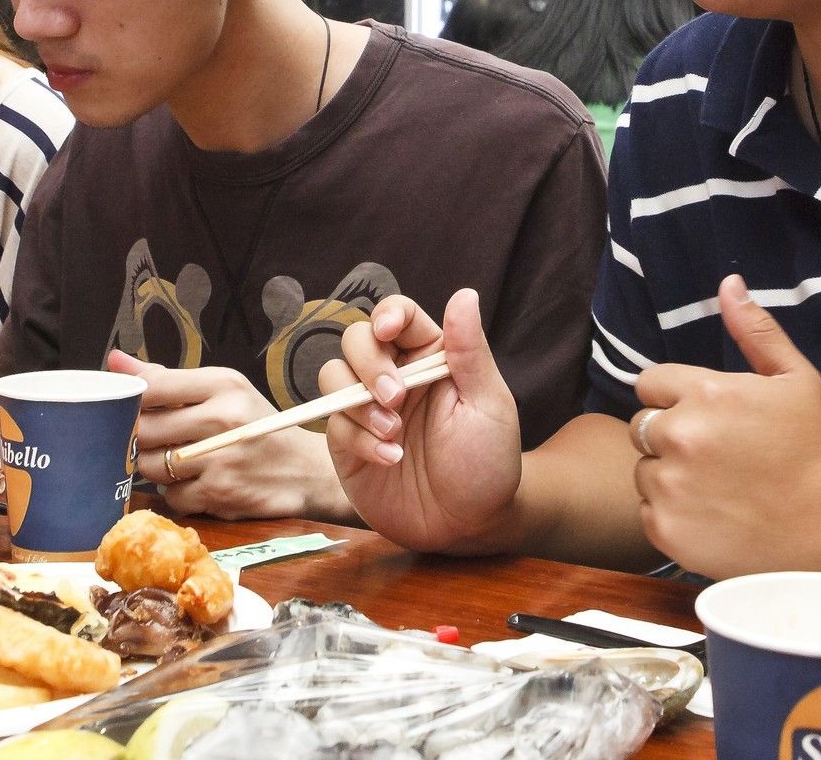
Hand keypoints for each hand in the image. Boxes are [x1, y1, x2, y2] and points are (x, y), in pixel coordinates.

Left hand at [112, 351, 338, 520]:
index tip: (126, 407)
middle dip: (137, 437)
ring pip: (152, 465)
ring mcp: (220, 458)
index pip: (154, 385)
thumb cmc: (257, 427)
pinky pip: (171, 496)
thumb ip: (170, 380)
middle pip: (145, 428)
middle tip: (147, 439)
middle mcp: (222, 418)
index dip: (130, 398)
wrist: (304, 471)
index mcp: (223, 384)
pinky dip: (175, 493)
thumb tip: (115, 361)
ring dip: (154, 466)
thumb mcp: (225, 391)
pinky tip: (193, 482)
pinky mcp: (219, 493)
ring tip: (174, 460)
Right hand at [322, 289, 521, 551]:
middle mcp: (393, 375)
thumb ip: (470, 351)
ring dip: (359, 403)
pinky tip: (390, 458)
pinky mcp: (348, 443)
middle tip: (396, 398)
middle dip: (369, 364)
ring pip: (333, 376)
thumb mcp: (487, 405)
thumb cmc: (487, 462)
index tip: (387, 332)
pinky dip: (359, 439)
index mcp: (430, 356)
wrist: (469, 526)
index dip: (387, 314)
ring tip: (394, 434)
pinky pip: (334, 425)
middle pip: (356, 339)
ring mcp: (366, 409)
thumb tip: (465, 293)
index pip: (399, 315)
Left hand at [631, 275, 820, 576]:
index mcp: (704, 393)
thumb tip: (728, 283)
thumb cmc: (815, 448)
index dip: (678, 400)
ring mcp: (669, 486)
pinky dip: (673, 516)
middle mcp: (678, 436)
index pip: (650, 384)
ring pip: (643, 471)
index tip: (711, 419)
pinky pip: (648, 512)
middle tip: (717, 457)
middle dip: (671, 436)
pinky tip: (714, 517)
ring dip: (669, 476)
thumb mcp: (795, 379)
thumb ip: (755, 331)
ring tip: (718, 489)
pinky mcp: (666, 530)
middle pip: (641, 426)